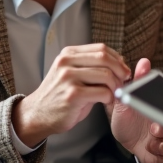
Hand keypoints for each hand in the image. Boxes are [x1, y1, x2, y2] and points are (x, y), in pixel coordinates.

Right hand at [12, 43, 129, 146]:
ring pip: (106, 74)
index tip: (123, 68)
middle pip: (104, 58)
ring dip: (116, 85)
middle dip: (120, 69)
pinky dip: (110, 97)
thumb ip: (90, 66)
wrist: (38, 114)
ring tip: (115, 93)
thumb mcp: (70, 73)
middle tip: (125, 79)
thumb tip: (118, 62)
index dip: (117, 58)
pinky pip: (102, 92)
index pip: (101, 48)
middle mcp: (66, 62)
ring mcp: (68, 78)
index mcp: (68, 54)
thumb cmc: (59, 95)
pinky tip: (106, 101)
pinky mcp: (73, 94)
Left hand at [111, 58, 162, 162]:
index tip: (159, 118)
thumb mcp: (128, 101)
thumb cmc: (132, 120)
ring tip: (149, 141)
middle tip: (153, 128)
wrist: (131, 143)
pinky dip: (160, 158)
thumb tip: (144, 62)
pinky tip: (153, 152)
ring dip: (160, 146)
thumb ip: (136, 81)